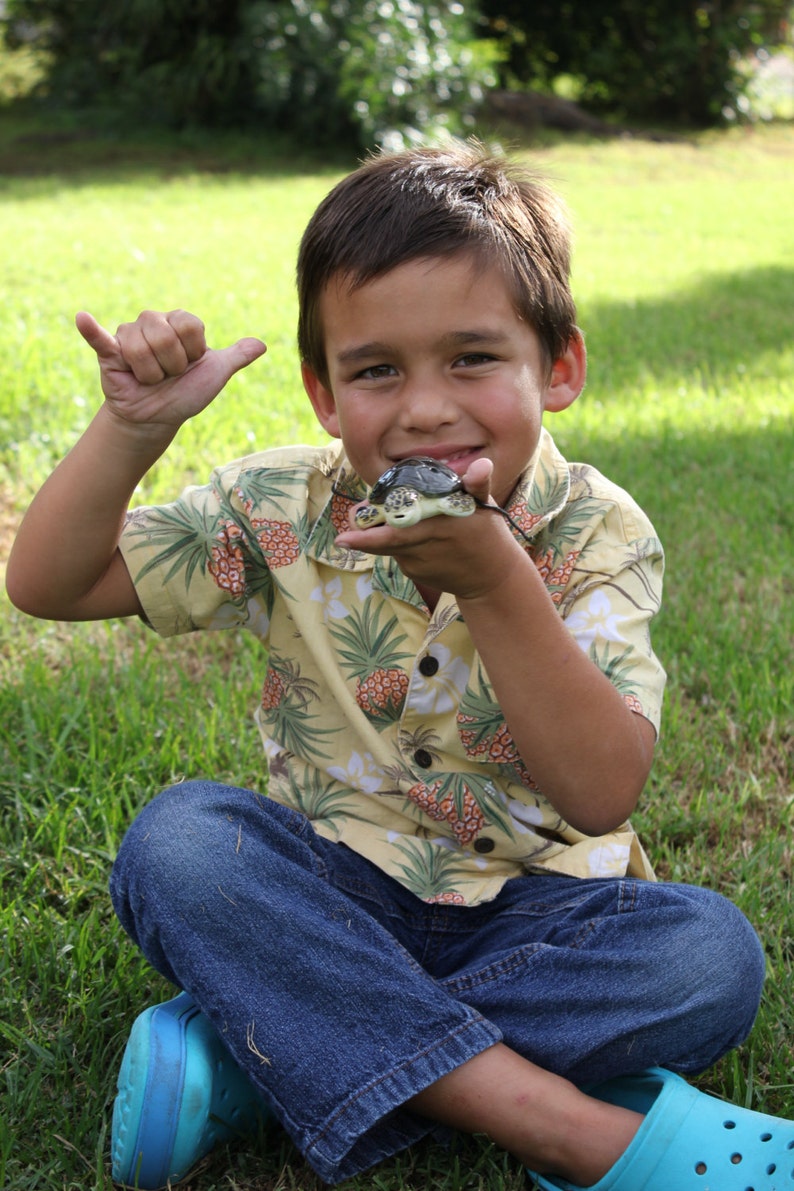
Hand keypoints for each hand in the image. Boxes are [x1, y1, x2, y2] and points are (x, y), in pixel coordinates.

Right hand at [76, 309, 265, 428]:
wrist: (157, 417)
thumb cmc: (185, 393)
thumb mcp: (214, 375)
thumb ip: (236, 357)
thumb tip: (262, 345)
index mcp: (179, 321)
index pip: (190, 327)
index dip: (192, 354)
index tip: (189, 365)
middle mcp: (153, 321)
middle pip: (165, 338)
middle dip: (171, 367)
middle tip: (167, 376)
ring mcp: (129, 334)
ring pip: (142, 350)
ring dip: (151, 375)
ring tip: (149, 379)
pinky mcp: (109, 351)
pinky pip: (100, 338)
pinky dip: (91, 330)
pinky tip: (83, 318)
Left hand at [335, 457, 524, 600]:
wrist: (490, 578)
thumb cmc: (486, 533)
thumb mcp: (485, 506)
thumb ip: (477, 483)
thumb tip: (483, 464)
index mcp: (440, 525)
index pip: (399, 530)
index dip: (370, 534)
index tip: (347, 533)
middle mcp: (425, 547)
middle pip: (384, 543)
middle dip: (361, 538)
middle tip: (343, 536)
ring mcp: (418, 563)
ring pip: (386, 546)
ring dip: (377, 535)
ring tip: (376, 520)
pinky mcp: (414, 573)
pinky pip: (396, 553)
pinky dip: (395, 543)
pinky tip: (406, 532)